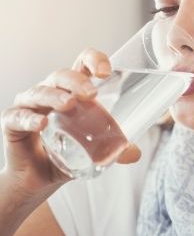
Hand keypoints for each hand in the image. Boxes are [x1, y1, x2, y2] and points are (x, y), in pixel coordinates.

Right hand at [1, 48, 140, 194]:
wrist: (40, 178)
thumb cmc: (68, 153)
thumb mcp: (95, 149)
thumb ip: (115, 149)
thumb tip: (135, 154)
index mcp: (73, 91)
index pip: (82, 64)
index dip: (94, 60)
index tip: (106, 71)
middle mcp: (51, 92)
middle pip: (62, 75)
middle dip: (77, 81)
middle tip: (91, 94)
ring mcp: (30, 105)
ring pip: (40, 92)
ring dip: (55, 95)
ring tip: (68, 104)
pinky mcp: (13, 123)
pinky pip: (18, 116)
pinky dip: (29, 118)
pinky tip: (40, 124)